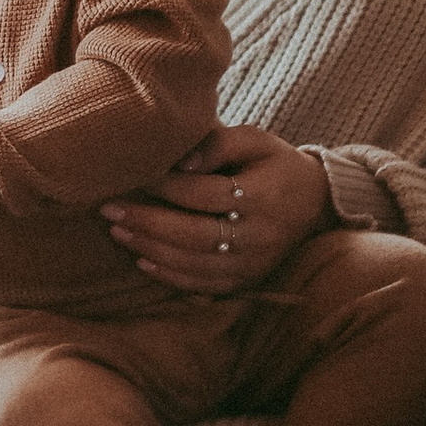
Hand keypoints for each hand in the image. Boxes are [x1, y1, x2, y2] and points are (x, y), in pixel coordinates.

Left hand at [100, 123, 329, 295]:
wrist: (316, 203)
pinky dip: (170, 276)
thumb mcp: (255, 139)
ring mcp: (254, 264)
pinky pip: (204, 285)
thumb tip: (179, 163)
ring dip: (150, 249)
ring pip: (195, 263)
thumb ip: (218, 143)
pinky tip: (142, 260)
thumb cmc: (275, 164)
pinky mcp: (248, 280)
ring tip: (117, 231)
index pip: (205, 194)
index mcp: (262, 197)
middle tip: (109, 210)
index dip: (167, 187)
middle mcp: (259, 236)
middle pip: (194, 235)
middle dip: (147, 223)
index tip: (134, 176)